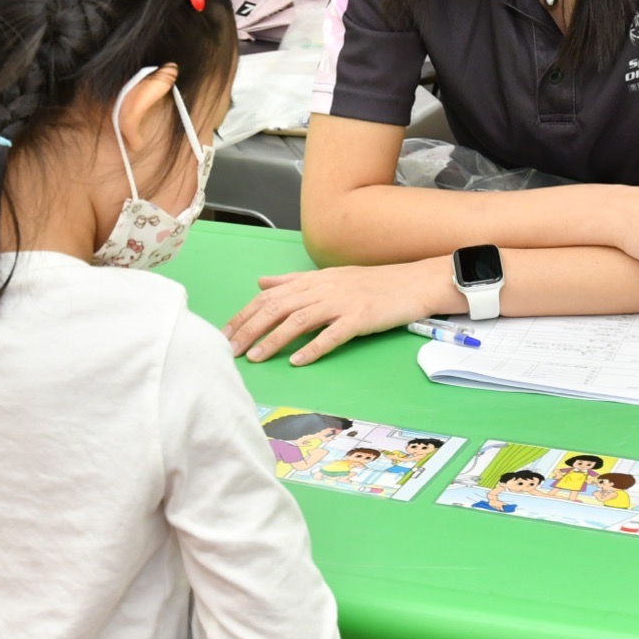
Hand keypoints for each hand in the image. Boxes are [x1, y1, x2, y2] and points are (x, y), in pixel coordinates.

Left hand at [224, 258, 457, 365]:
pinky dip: (313, 347)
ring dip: (274, 339)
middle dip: (250, 328)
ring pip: (299, 319)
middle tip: (230, 349)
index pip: (270, 297)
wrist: (412, 282)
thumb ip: (293, 281)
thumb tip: (261, 283)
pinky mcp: (360, 318)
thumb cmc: (371, 284)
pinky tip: (297, 360)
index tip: (226, 333)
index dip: (245, 314)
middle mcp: (323, 289)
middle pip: (278, 307)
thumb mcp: (329, 277)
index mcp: (313, 281)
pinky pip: (333, 334)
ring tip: (255, 357)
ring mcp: (342, 303)